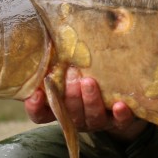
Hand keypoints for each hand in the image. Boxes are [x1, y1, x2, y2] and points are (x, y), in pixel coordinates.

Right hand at [24, 67, 147, 142]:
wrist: (122, 91)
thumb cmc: (88, 72)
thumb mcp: (70, 67)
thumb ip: (59, 58)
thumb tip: (48, 35)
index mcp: (61, 107)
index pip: (41, 114)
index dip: (36, 107)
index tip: (35, 94)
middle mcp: (78, 117)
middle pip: (70, 114)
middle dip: (71, 94)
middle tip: (72, 73)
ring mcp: (99, 120)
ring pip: (93, 117)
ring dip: (90, 100)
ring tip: (89, 81)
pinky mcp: (121, 122)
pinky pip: (121, 122)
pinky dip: (120, 115)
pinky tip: (120, 105)